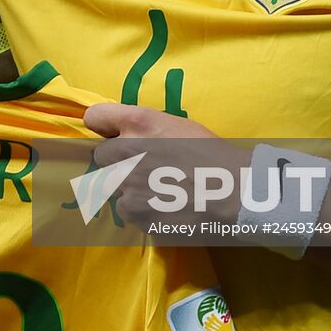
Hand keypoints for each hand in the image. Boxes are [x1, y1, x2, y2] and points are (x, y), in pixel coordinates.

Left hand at [83, 104, 239, 227]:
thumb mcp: (178, 126)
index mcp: (139, 123)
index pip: (95, 117)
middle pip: (103, 156)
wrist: (234, 193)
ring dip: (129, 187)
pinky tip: (164, 207)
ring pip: (114, 185)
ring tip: (160, 191)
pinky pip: (127, 209)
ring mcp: (128, 184)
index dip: (103, 126)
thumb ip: (144, 127)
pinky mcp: (134, 212)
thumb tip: (122, 134)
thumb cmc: (212, 155)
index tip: (111, 134)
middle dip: (118, 160)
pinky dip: (140, 209)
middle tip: (145, 167)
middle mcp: (127, 150)